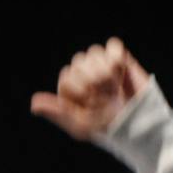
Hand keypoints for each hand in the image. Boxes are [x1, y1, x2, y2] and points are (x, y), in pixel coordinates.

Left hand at [30, 37, 149, 140]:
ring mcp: (100, 63)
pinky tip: (121, 73)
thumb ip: (57, 112)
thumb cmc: (106, 127)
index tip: (91, 104)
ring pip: (94, 52)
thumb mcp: (79, 125)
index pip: (68, 75)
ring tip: (114, 87)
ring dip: (106, 71)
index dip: (81, 89)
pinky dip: (117, 57)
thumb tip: (34, 104)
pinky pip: (113, 45)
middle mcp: (82, 72)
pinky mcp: (120, 58)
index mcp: (69, 86)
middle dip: (95, 82)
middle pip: (80, 61)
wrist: (138, 123)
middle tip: (106, 97)